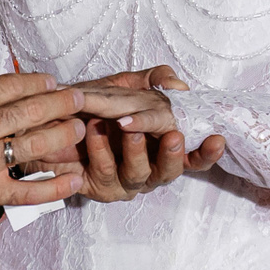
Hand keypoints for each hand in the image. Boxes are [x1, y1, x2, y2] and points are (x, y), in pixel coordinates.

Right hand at [0, 73, 85, 225]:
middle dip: (61, 103)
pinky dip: (55, 186)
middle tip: (79, 99)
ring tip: (79, 128)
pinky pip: (28, 190)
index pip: (11, 85)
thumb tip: (11, 90)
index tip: (54, 83)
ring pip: (34, 145)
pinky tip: (74, 180)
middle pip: (29, 111)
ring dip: (63, 135)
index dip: (39, 82)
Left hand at [22, 66, 226, 200]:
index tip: (218, 139)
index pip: (194, 157)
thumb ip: (154, 81)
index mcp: (161, 148)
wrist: (52, 122)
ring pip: (139, 175)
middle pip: (171, 172)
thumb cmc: (93, 107)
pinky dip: (100, 149)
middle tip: (174, 136)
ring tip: (126, 127)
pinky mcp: (99, 188)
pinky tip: (94, 130)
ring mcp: (125, 181)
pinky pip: (104, 173)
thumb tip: (178, 84)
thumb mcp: (126, 85)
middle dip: (173, 154)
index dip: (208, 152)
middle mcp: (149, 168)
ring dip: (136, 150)